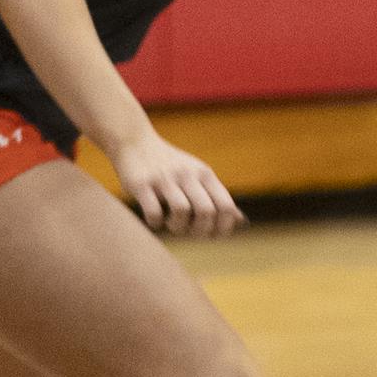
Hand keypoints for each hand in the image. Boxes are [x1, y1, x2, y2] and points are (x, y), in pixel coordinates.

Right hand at [110, 130, 244, 236]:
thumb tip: (241, 220)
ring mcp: (165, 179)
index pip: (226, 207)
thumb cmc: (170, 165)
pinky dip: (156, 223)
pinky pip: (154, 212)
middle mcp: (187, 175)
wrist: (134, 141)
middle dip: (200, 231)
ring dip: (178, 227)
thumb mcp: (198, 175)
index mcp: (204, 175)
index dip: (223, 228)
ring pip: (182, 212)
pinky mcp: (142, 184)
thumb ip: (217, 196)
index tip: (211, 235)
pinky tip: (155, 220)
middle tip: (189, 231)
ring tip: (171, 223)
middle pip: (207, 212)